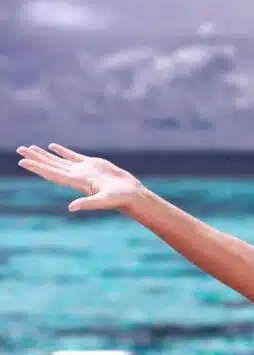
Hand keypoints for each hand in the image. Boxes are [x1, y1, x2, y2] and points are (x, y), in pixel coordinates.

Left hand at [16, 144, 144, 212]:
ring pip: (59, 160)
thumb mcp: (104, 201)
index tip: (22, 161)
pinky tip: (52, 146)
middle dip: (35, 158)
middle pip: (51, 165)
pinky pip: (73, 156)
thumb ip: (88, 203)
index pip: (52, 173)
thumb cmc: (120, 199)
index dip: (37, 167)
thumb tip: (71, 208)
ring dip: (44, 154)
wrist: (132, 195)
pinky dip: (61, 151)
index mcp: (76, 182)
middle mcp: (76, 176)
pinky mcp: (92, 164)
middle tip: (19, 149)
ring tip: (29, 148)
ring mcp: (83, 170)